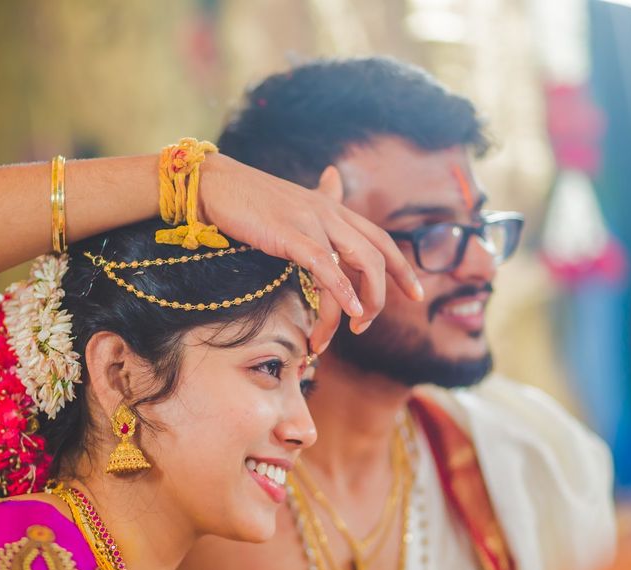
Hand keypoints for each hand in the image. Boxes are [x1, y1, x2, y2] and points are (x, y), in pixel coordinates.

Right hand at [198, 153, 423, 352]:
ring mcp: (312, 221)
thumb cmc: (248, 196)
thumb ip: (319, 195)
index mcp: (333, 207)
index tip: (417, 295)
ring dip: (361, 305)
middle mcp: (330, 212)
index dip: (403, 268)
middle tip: (366, 326)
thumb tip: (334, 176)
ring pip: (359, 264)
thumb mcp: (293, 198)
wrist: (213, 183)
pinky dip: (341, 292)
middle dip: (383, 297)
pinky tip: (346, 313)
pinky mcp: (290, 233)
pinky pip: (326, 266)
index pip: (381, 239)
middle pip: (377, 256)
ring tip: (348, 332)